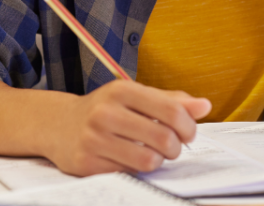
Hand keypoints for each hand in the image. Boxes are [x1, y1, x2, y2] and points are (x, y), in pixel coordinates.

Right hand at [45, 81, 211, 175]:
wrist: (59, 125)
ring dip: (157, 161)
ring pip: (149, 160)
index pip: (171, 110)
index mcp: (121, 90)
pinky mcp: (88, 162)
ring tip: (151, 153)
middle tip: (170, 146)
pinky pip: (129, 173)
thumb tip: (204, 105)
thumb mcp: (134, 97)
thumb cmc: (104, 110)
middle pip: (164, 139)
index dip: (188, 126)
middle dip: (175, 148)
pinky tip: (129, 159)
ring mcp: (95, 138)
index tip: (187, 132)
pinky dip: (136, 169)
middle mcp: (106, 112)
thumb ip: (170, 101)